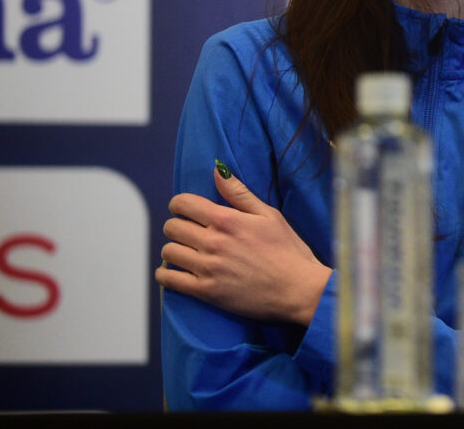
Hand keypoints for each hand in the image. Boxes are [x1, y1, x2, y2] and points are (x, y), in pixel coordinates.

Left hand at [156, 162, 331, 326]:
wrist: (297, 289)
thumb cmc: (287, 250)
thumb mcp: (269, 215)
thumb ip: (239, 193)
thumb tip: (216, 170)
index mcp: (227, 220)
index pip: (183, 204)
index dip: (179, 204)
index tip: (186, 210)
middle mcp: (213, 242)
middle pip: (172, 227)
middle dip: (177, 226)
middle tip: (189, 232)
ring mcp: (207, 268)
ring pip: (168, 252)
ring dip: (174, 249)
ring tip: (186, 252)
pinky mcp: (205, 292)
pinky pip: (169, 280)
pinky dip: (166, 275)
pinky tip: (176, 272)